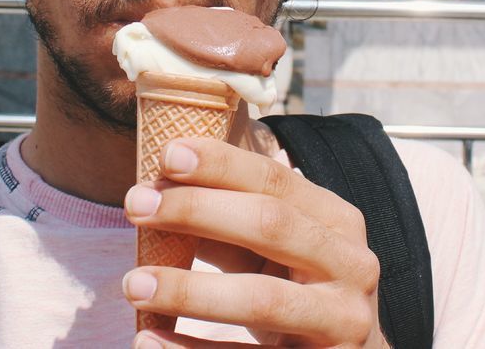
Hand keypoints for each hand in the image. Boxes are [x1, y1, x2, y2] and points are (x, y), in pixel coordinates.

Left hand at [122, 137, 387, 347]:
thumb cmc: (298, 291)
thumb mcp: (276, 250)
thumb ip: (230, 220)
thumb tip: (158, 189)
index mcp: (337, 221)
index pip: (276, 180)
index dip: (222, 165)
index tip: (166, 154)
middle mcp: (351, 265)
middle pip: (270, 225)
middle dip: (197, 210)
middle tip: (135, 204)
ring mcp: (344, 321)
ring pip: (263, 300)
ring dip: (190, 290)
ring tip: (133, 284)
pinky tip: (148, 339)